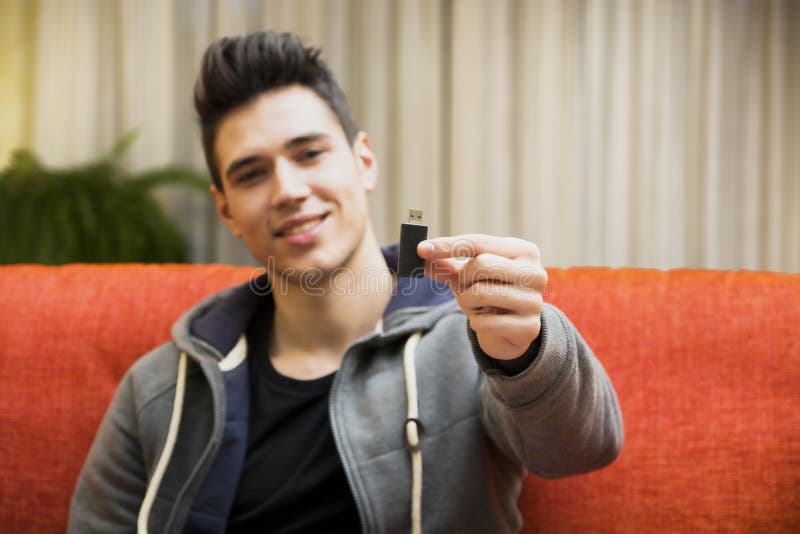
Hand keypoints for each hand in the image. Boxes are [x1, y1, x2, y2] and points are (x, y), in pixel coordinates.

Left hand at [417, 234, 547, 359]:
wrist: (512, 330)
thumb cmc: (491, 293)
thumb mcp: (469, 276)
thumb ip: (446, 265)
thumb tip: (422, 255)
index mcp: (523, 251)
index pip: (479, 242)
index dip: (447, 245)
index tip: (421, 249)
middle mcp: (535, 273)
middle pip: (481, 264)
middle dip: (463, 278)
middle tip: (464, 287)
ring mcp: (534, 301)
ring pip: (481, 293)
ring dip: (467, 301)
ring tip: (474, 305)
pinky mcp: (529, 327)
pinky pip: (485, 322)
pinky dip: (475, 322)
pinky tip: (485, 321)